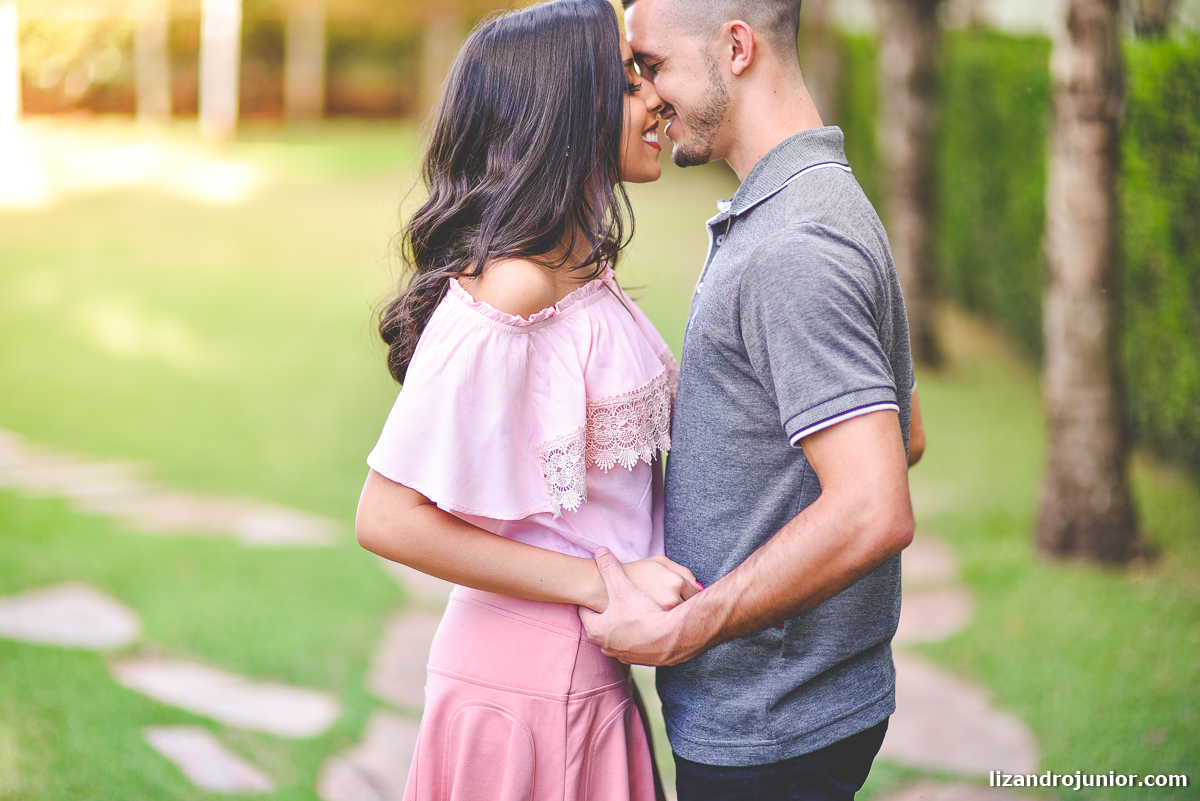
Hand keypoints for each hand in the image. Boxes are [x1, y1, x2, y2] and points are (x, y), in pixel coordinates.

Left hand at [580, 547, 693, 665]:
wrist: (672, 639)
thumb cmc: (643, 613)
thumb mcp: (623, 587)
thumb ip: (610, 568)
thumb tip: (600, 551)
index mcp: (597, 630)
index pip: (585, 612)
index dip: (591, 599)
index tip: (594, 592)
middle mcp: (607, 646)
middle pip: (602, 625)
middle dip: (607, 613)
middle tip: (613, 600)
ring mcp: (625, 655)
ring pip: (620, 637)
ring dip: (624, 626)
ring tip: (633, 612)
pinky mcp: (643, 661)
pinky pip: (637, 645)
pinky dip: (640, 635)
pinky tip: (649, 624)